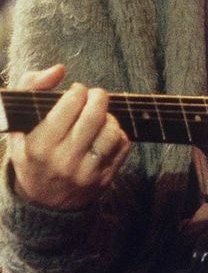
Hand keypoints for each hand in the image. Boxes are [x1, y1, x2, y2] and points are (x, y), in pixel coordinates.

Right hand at [6, 64, 130, 209]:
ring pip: (112, 131)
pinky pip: (123, 146)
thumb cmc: (31, 152)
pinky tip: (104, 135)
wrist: (42, 202)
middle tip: (94, 96)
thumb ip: (30, 87)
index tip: (75, 92)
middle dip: (98, 97)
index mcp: (39, 146)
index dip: (77, 91)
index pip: (70, 104)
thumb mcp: (18, 123)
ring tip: (99, 118)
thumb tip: (59, 69)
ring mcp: (85, 174)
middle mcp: (63, 162)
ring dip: (109, 117)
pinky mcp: (104, 180)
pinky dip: (118, 134)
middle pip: (94, 116)